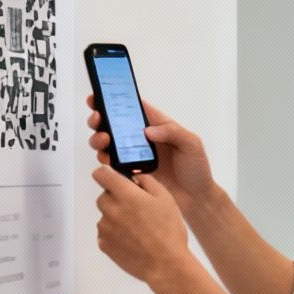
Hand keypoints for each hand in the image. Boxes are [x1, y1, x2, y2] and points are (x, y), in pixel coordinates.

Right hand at [86, 95, 216, 210]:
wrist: (194, 198)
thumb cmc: (196, 169)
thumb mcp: (192, 144)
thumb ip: (173, 132)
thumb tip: (148, 130)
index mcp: (156, 125)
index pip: (134, 107)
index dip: (116, 99)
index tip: (100, 95)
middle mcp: (141, 138)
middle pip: (114, 123)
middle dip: (100, 117)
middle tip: (98, 118)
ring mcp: (133, 155)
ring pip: (108, 142)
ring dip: (99, 137)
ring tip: (104, 139)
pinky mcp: (129, 172)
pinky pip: (110, 163)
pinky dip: (103, 158)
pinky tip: (106, 158)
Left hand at [92, 167, 191, 284]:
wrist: (165, 264)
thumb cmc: (168, 232)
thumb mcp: (166, 198)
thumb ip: (147, 181)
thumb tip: (136, 176)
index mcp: (126, 195)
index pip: (101, 174)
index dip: (107, 174)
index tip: (113, 178)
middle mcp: (111, 209)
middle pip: (104, 196)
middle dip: (117, 198)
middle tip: (136, 209)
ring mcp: (105, 228)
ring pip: (106, 215)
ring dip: (117, 217)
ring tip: (138, 228)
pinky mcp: (104, 243)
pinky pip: (106, 232)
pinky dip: (116, 233)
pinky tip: (133, 239)